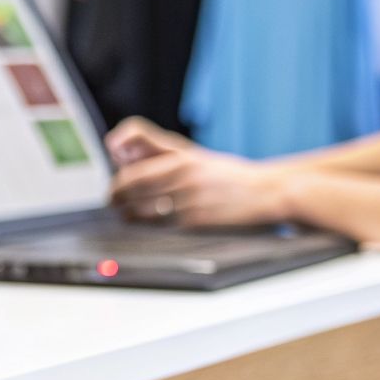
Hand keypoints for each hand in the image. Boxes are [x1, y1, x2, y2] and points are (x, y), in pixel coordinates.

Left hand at [106, 122, 291, 226]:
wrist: (267, 191)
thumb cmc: (228, 174)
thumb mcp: (195, 155)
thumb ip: (160, 153)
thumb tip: (124, 153)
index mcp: (182, 156)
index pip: (134, 164)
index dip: (117, 176)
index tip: (112, 182)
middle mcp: (183, 175)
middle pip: (132, 186)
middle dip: (116, 196)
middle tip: (112, 201)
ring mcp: (189, 200)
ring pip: (142, 209)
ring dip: (127, 213)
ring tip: (124, 214)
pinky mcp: (196, 222)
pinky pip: (160, 226)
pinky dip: (147, 226)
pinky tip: (144, 226)